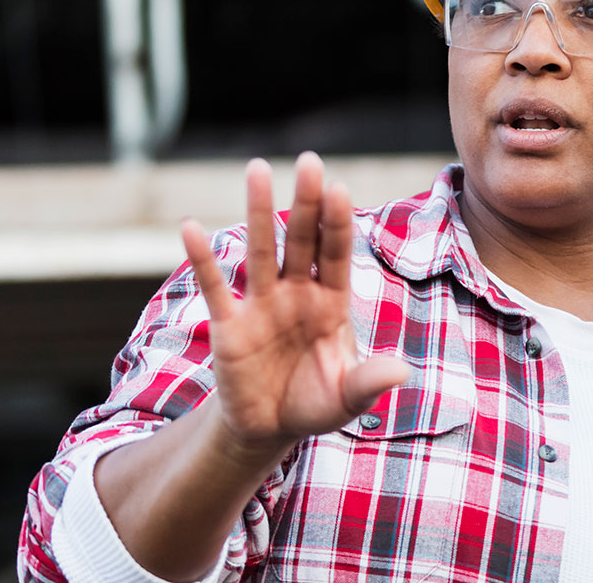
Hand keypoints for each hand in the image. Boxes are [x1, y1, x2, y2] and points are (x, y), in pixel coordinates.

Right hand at [180, 153, 409, 460]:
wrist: (269, 429)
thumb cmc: (314, 404)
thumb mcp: (346, 399)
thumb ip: (369, 382)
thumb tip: (401, 371)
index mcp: (331, 303)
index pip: (336, 254)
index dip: (338, 223)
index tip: (340, 188)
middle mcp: (297, 293)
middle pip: (303, 239)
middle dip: (307, 203)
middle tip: (309, 161)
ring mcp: (262, 304)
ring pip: (262, 250)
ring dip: (260, 211)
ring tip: (257, 168)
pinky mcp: (229, 325)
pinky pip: (215, 287)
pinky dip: (203, 260)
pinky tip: (190, 227)